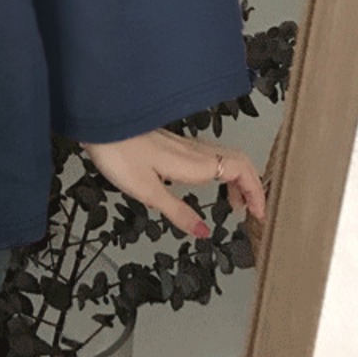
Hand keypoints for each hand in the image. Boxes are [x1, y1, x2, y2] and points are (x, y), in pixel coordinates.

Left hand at [80, 128, 267, 238]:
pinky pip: (207, 155)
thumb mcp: (148, 192)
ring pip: (223, 157)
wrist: (98, 124)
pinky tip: (205, 186)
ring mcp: (182, 143)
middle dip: (252, 186)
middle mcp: (193, 150)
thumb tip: (205, 232)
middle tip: (251, 214)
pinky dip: (219, 172)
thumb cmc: (119, 157)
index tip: (260, 216)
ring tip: (233, 205)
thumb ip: (178, 212)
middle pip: (237, 161)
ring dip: (236, 179)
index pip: (239, 170)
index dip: (256, 191)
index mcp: (193, 162)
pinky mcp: (171, 142)